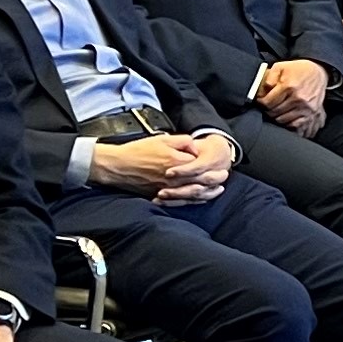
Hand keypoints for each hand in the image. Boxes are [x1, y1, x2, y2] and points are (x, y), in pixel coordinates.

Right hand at [98, 129, 234, 204]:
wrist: (118, 166)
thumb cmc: (138, 151)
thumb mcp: (162, 139)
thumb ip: (182, 142)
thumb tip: (196, 147)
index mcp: (176, 163)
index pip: (200, 167)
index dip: (212, 167)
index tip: (222, 166)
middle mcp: (173, 179)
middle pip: (200, 182)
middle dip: (214, 181)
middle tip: (224, 178)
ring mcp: (166, 189)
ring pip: (192, 194)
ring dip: (207, 193)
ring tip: (217, 190)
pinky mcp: (159, 195)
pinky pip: (179, 201)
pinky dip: (191, 201)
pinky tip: (199, 198)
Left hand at [253, 59, 330, 131]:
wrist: (318, 72)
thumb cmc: (298, 70)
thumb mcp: (281, 66)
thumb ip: (269, 77)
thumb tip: (262, 91)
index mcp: (289, 86)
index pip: (268, 102)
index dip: (261, 103)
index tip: (260, 101)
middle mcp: (298, 98)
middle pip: (274, 112)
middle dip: (267, 110)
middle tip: (267, 106)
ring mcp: (306, 108)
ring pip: (282, 120)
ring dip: (276, 117)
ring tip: (276, 111)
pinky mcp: (311, 114)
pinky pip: (295, 126)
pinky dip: (288, 124)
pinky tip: (286, 117)